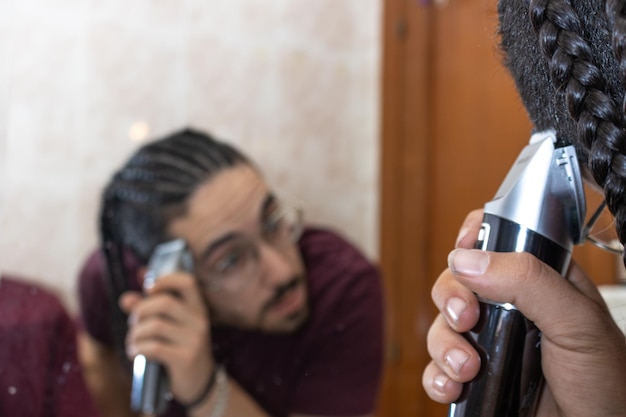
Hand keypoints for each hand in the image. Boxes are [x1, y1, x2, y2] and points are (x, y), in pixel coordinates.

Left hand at [120, 271, 214, 404]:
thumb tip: (125, 297)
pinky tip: (135, 353)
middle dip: (140, 311)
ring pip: (156, 325)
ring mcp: (195, 339)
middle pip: (164, 303)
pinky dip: (138, 349)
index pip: (187, 282)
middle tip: (133, 323)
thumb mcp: (169, 326)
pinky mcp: (186, 358)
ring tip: (133, 342)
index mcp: (197, 307)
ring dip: (136, 334)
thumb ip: (148, 310)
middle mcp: (199, 320)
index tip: (148, 288)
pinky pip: (154, 347)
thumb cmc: (180, 348)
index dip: (166, 279)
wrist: (199, 381)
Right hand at [423, 209, 625, 416]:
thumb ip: (529, 282)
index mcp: (539, 282)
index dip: (472, 239)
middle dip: (451, 298)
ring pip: (441, 325)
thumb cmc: (606, 383)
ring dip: (444, 345)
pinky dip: (436, 376)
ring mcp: (489, 344)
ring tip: (467, 368)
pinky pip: (437, 368)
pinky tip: (454, 385)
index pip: (496, 242)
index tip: (462, 250)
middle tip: (466, 319)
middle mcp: (509, 309)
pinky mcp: (475, 379)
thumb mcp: (578, 323)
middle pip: (456, 282)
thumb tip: (467, 260)